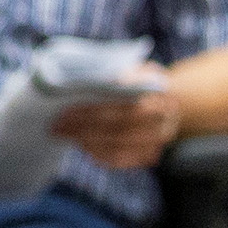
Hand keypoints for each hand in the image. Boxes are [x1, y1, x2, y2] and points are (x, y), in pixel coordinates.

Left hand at [52, 83, 181, 169]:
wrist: (170, 99)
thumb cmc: (140, 79)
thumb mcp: (132, 67)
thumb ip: (113, 73)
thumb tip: (80, 81)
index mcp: (157, 90)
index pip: (120, 104)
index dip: (91, 109)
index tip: (65, 108)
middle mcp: (163, 117)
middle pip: (116, 127)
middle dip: (83, 127)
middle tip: (57, 125)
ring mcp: (159, 139)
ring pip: (118, 146)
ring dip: (87, 142)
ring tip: (65, 135)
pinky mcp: (151, 155)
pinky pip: (121, 160)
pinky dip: (100, 155)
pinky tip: (82, 146)